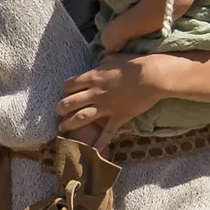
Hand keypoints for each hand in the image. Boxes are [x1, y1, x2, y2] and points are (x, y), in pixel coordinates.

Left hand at [54, 55, 168, 141]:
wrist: (152, 76)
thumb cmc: (134, 63)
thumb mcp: (114, 57)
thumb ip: (103, 61)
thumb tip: (100, 60)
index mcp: (92, 77)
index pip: (69, 85)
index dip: (65, 89)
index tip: (66, 92)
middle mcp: (95, 93)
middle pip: (69, 103)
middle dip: (60, 109)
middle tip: (57, 112)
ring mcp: (106, 106)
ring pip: (81, 117)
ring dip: (69, 124)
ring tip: (62, 129)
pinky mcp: (119, 116)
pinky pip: (107, 133)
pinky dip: (100, 143)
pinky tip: (93, 152)